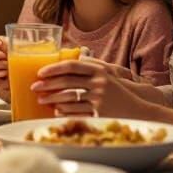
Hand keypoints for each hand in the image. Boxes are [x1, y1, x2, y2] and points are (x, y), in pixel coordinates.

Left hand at [31, 58, 150, 117]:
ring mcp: (99, 99)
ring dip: (52, 99)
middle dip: (47, 85)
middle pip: (67, 82)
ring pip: (69, 98)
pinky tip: (55, 111)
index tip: (40, 72)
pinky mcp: (99, 114)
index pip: (71, 66)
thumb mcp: (107, 74)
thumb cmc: (117, 91)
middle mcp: (99, 83)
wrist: (138, 109)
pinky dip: (64, 111)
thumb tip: (68, 58)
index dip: (54, 68)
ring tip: (41, 100)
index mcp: (98, 70)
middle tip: (34, 87)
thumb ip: (90, 66)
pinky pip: (77, 112)